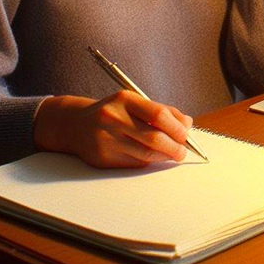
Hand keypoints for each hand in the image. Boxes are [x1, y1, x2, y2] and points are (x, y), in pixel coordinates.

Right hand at [33, 92, 193, 167]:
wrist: (75, 125)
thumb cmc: (113, 111)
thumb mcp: (134, 102)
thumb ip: (162, 110)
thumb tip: (187, 123)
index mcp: (125, 100)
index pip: (158, 114)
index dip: (176, 127)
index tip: (186, 134)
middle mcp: (114, 118)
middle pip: (153, 137)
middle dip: (174, 146)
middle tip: (183, 151)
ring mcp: (106, 139)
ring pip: (145, 154)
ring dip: (164, 157)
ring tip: (173, 155)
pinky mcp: (102, 158)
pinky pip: (133, 163)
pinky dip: (149, 162)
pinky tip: (154, 158)